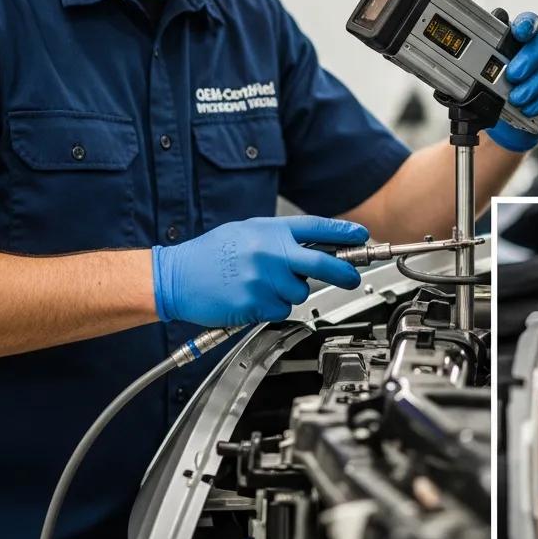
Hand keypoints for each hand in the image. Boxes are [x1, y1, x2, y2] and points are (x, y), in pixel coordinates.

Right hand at [152, 216, 368, 325]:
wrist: (176, 276)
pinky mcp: (256, 303)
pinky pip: (281, 310)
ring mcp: (264, 279)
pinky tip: (252, 298)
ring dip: (290, 293)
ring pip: (300, 292)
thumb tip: (313, 245)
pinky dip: (272, 308)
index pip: (316, 228)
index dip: (343, 232)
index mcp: (270, 230)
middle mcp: (271, 253)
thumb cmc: (211, 254)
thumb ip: (280, 238)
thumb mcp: (247, 231)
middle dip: (344, 272)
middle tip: (352, 277)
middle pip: (323, 263)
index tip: (361, 235)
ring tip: (262, 284)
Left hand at [487, 12, 537, 152]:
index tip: (518, 32)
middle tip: (512, 76)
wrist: (514, 129)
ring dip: (534, 84)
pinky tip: (531, 107)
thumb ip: (487, 68)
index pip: (530, 23)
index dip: (526, 24)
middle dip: (528, 58)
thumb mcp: (489, 83)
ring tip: (517, 99)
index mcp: (525, 42)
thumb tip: (477, 61)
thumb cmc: (502, 99)